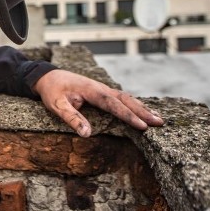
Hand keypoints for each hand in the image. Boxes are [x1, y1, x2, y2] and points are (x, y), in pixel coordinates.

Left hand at [32, 69, 162, 137]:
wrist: (49, 76)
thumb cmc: (53, 92)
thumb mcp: (57, 106)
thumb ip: (72, 118)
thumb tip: (87, 134)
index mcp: (92, 90)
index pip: (113, 104)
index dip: (128, 115)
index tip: (142, 126)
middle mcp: (101, 88)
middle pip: (126, 99)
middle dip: (143, 111)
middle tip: (159, 123)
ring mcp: (103, 89)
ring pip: (126, 97)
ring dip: (142, 107)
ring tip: (158, 118)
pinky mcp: (103, 92)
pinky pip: (122, 98)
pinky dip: (135, 104)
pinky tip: (144, 111)